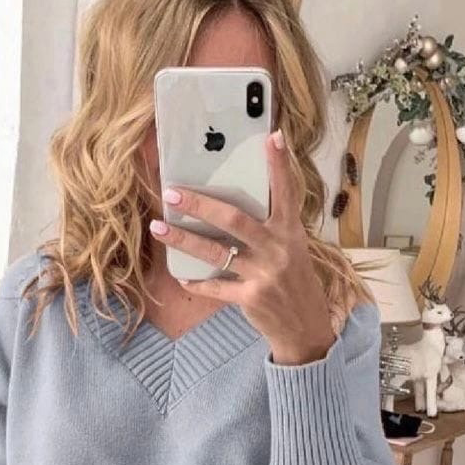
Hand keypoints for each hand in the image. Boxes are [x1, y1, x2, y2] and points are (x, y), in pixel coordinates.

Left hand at [149, 127, 334, 365]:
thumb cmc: (294, 283)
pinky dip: (197, 283)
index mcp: (290, 232)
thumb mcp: (292, 251)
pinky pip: (215, 287)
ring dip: (184, 239)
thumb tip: (231, 207)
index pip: (286, 193)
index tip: (271, 136)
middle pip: (235, 219)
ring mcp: (264, 275)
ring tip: (159, 227)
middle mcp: (278, 249)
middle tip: (173, 193)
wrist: (305, 328)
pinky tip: (181, 276)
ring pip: (217, 252)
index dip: (280, 165)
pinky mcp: (251, 298)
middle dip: (201, 205)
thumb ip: (270, 229)